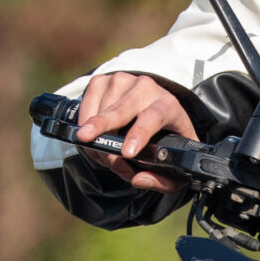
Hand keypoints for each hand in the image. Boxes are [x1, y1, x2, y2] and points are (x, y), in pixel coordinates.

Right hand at [71, 71, 196, 184]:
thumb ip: (162, 179)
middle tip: (86, 139)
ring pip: (101, 111)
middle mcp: (146, 88)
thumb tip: (137, 180)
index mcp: (169, 105)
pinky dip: (85, 126)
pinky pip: (86, 105)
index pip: (154, 117)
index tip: (127, 152)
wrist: (156, 112)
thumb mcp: (174, 163)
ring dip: (96, 139)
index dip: (140, 134)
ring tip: (104, 159)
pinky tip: (93, 139)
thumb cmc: (166, 140)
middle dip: (102, 125)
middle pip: (121, 109)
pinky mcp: (102, 81)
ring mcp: (122, 81)